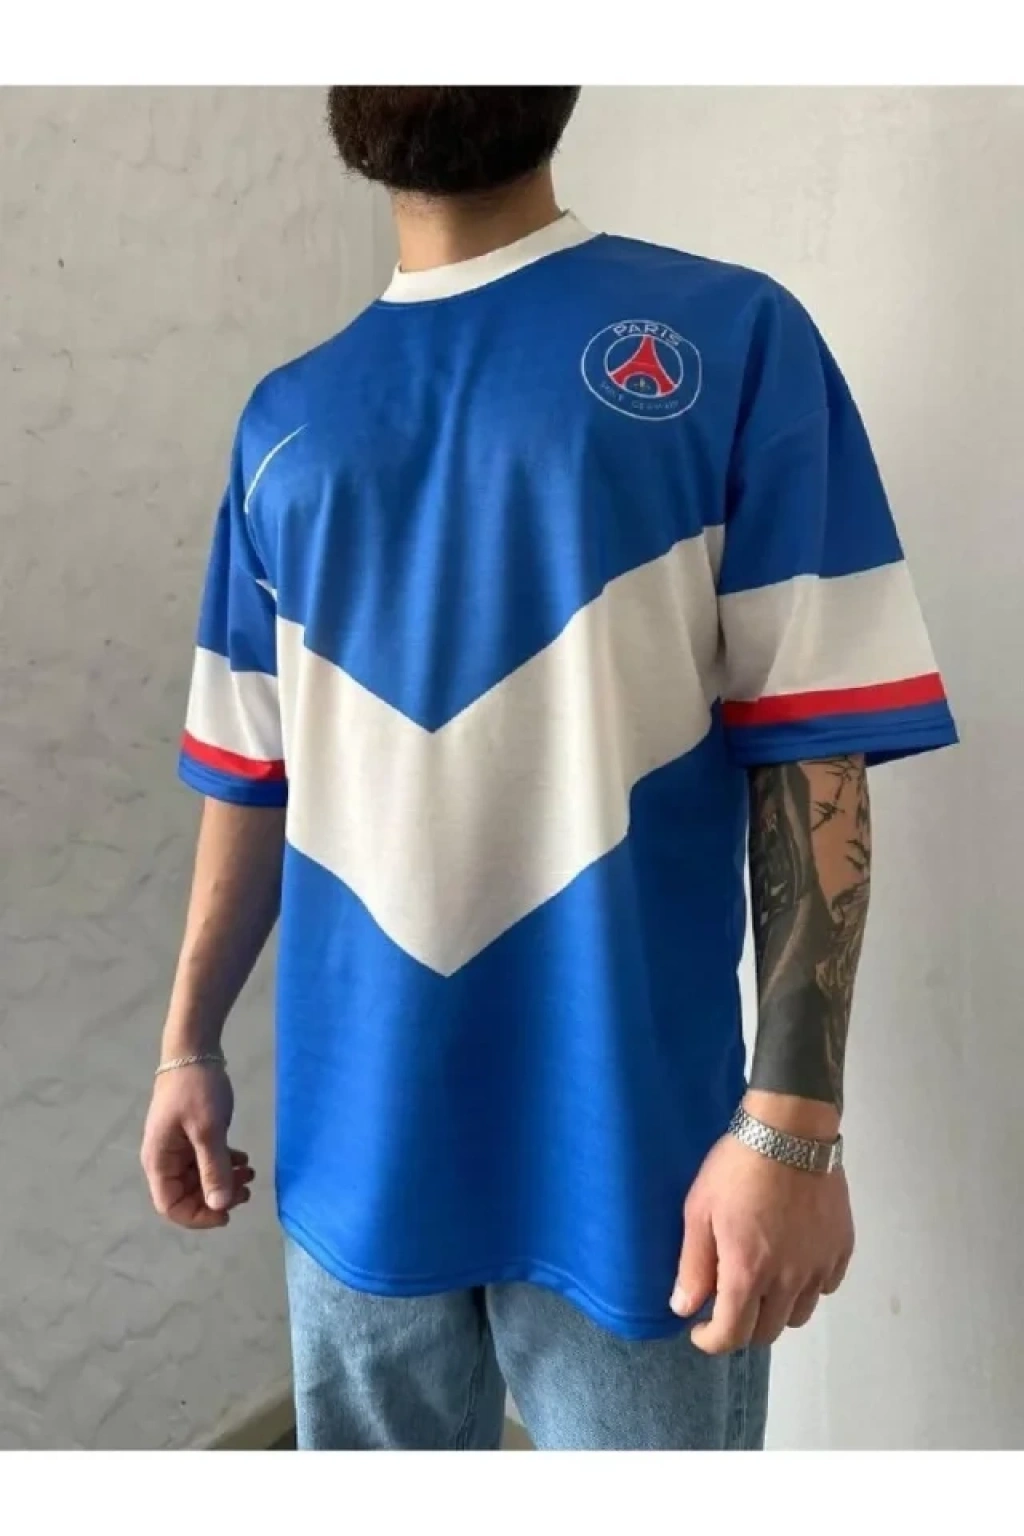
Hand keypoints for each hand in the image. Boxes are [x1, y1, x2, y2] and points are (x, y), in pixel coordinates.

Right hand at [141, 1063, 253, 1228]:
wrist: (194, 1050)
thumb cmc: (196, 1089)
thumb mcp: (208, 1129)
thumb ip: (213, 1168)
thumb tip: (219, 1206)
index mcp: (159, 1161)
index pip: (171, 1206)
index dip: (197, 1216)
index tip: (227, 1213)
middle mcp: (164, 1159)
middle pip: (187, 1195)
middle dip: (217, 1197)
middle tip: (247, 1190)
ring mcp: (178, 1147)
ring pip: (199, 1179)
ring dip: (224, 1181)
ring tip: (250, 1173)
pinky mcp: (191, 1136)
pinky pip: (205, 1161)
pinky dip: (224, 1164)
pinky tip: (243, 1158)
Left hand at [671, 1133, 853, 1352]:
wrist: (790, 1131)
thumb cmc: (736, 1168)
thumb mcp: (699, 1210)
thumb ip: (692, 1265)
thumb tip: (683, 1308)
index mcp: (748, 1274)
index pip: (732, 1336)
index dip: (711, 1341)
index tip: (699, 1328)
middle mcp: (789, 1281)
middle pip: (767, 1332)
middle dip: (743, 1326)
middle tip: (728, 1301)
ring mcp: (820, 1266)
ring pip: (799, 1314)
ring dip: (776, 1309)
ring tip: (762, 1282)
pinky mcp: (842, 1248)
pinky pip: (826, 1286)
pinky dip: (807, 1286)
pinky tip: (793, 1261)